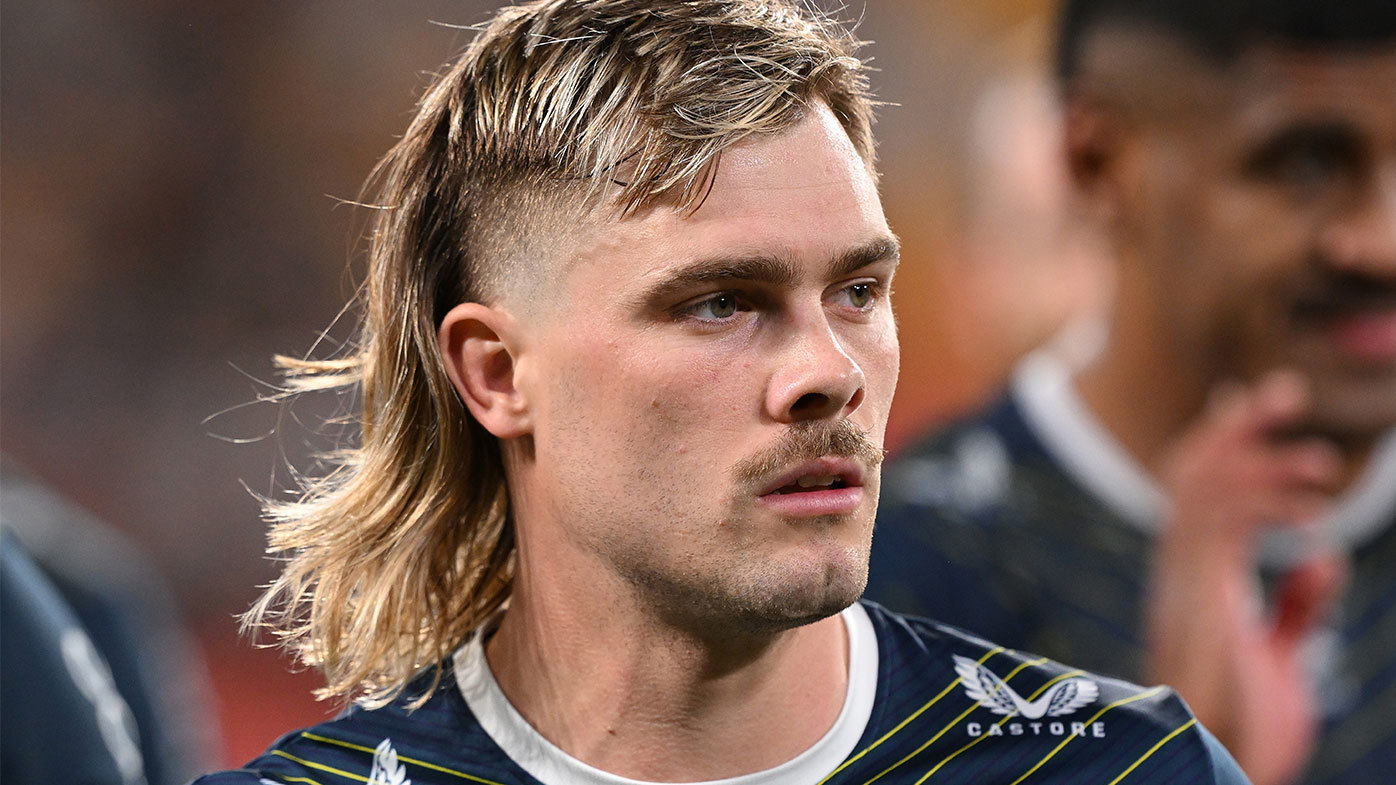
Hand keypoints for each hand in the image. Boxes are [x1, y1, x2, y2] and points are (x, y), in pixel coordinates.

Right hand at [1147, 371, 1346, 784]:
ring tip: (1324, 462)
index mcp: (1192, 581)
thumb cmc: (1240, 730)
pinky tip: (1315, 517)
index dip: (1222, 438)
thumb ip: (1295, 606)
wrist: (1213, 766)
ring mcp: (1183, 583)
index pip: (1197, 490)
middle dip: (1238, 426)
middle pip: (1193, 472)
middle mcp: (1178, 572)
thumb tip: (1322, 554)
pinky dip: (1267, 509)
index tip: (1251, 397)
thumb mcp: (1278, 656)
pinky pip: (1221, 528)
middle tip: (1284, 389)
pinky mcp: (1199, 598)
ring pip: (1203, 490)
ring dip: (1263, 463)